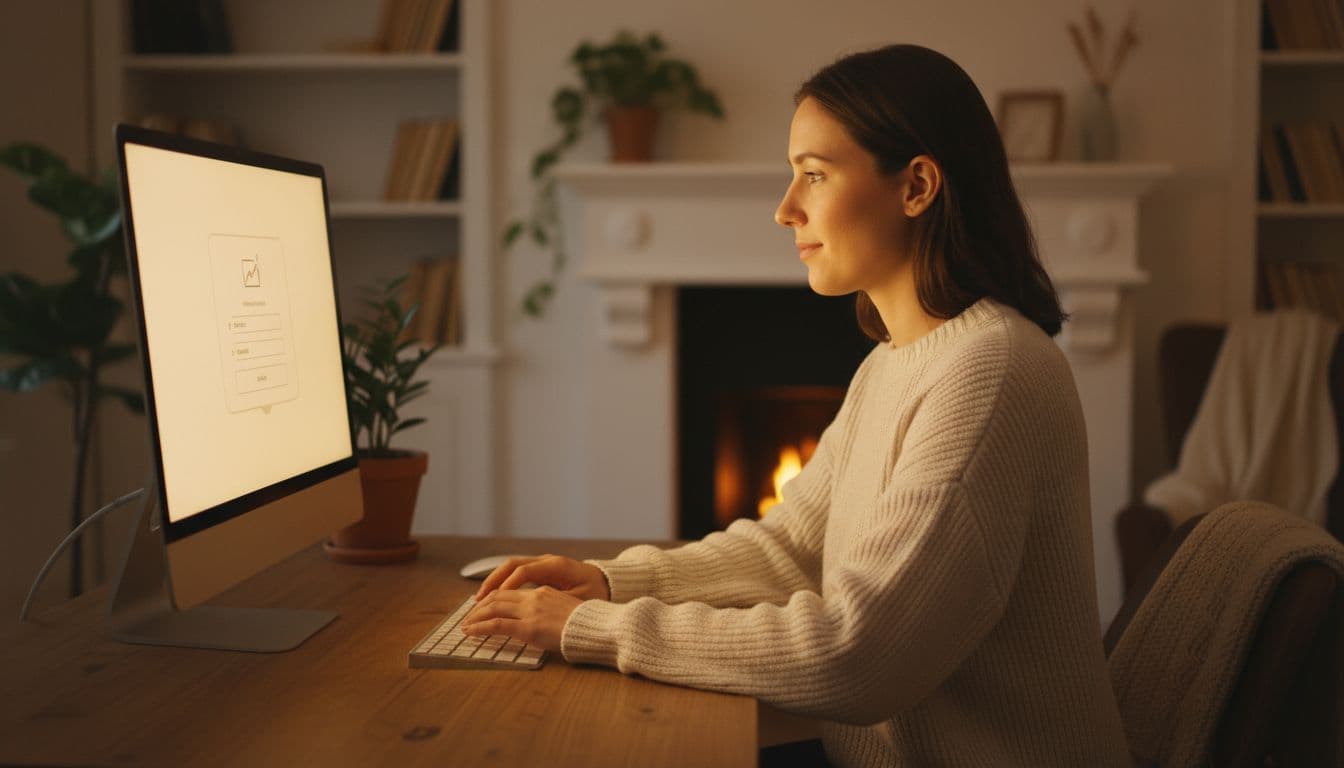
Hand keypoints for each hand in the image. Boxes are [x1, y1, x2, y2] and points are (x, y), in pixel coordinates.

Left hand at [461, 586, 581, 650]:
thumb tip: (543, 622)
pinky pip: (497, 625)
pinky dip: (480, 627)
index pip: (512, 591)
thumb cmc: (588, 624)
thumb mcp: (568, 611)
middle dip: (481, 606)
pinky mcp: (528, 627)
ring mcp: (530, 611)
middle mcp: (534, 597)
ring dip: (476, 616)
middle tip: (469, 616)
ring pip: (494, 608)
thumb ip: (552, 612)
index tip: (484, 606)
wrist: (598, 628)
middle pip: (499, 596)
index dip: (495, 598)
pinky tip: (470, 632)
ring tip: (466, 625)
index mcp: (544, 591)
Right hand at [474, 554, 609, 601]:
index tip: (494, 600)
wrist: (608, 583)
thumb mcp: (580, 601)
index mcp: (556, 566)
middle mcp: (547, 560)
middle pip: (512, 564)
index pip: (524, 570)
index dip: (507, 585)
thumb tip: (537, 613)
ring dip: (495, 581)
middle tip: (478, 600)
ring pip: (512, 567)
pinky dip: (504, 583)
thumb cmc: (596, 593)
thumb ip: (558, 603)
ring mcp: (543, 563)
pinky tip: (494, 597)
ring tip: (480, 599)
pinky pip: (517, 573)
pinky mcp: (542, 570)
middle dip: (493, 581)